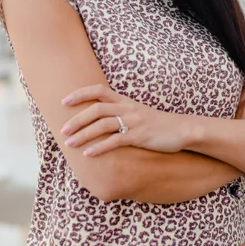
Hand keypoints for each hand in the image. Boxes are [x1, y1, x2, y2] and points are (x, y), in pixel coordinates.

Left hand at [60, 84, 189, 156]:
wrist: (182, 129)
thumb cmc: (157, 123)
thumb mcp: (138, 113)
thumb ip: (120, 112)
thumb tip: (99, 120)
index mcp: (125, 101)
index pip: (99, 90)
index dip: (81, 93)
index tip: (64, 100)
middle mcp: (128, 108)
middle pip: (97, 108)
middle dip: (77, 119)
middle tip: (62, 129)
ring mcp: (134, 122)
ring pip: (103, 125)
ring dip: (84, 134)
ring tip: (70, 143)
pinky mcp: (139, 136)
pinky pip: (116, 141)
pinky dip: (100, 147)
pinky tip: (89, 154)